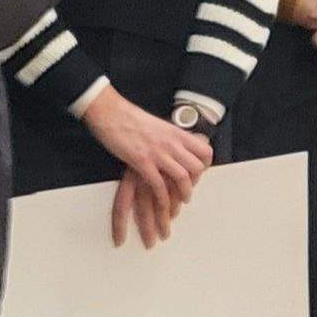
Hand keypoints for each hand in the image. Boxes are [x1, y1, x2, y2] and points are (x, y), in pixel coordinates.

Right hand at [83, 90, 211, 246]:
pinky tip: (162, 205)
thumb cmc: (130, 118)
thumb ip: (169, 137)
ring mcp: (157, 152)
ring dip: (183, 194)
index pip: (204, 151)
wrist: (111, 111)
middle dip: (195, 183)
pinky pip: (159, 185)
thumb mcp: (158, 125)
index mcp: (176, 132)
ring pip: (182, 178)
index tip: (199, 174)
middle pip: (196, 167)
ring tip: (180, 204)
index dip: (205, 165)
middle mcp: (171, 142)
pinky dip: (163, 198)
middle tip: (187, 192)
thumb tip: (174, 148)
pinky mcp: (142, 161)